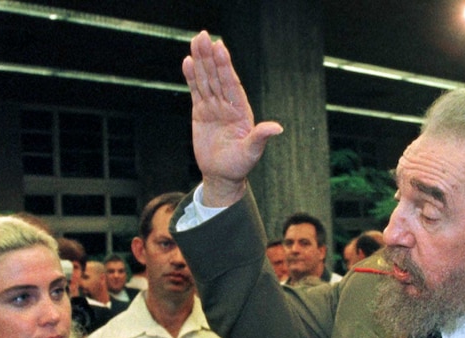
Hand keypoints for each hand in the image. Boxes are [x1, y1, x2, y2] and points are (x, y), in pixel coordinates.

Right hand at [182, 31, 282, 206]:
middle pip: (217, 77)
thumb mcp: (251, 152)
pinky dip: (191, 77)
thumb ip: (260, 137)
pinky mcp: (201, 112)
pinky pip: (196, 91)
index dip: (225, 66)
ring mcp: (214, 107)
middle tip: (203, 36)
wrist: (222, 175)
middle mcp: (227, 105)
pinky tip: (188, 61)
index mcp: (240, 111)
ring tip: (195, 41)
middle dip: (210, 57)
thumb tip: (277, 128)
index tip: (220, 48)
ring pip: (206, 80)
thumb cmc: (239, 165)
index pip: (231, 84)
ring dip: (200, 61)